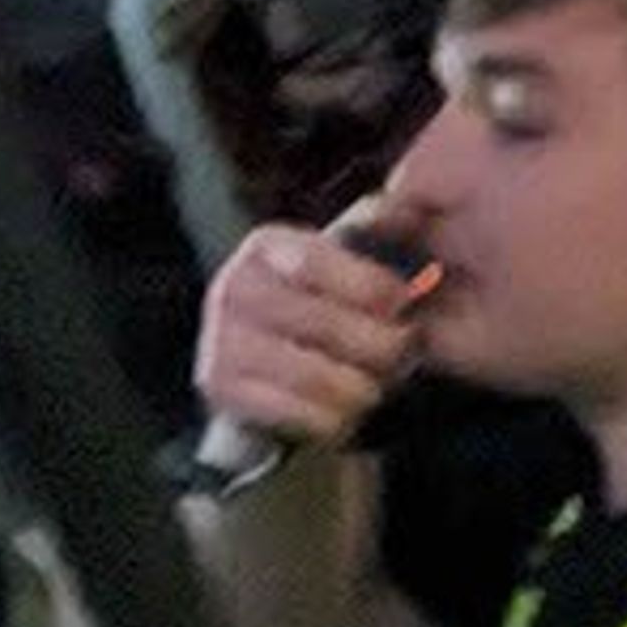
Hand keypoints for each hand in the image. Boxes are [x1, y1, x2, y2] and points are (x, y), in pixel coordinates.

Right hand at [194, 216, 429, 450]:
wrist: (263, 368)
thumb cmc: (317, 311)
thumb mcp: (339, 265)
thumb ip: (371, 237)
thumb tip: (405, 208)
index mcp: (267, 247)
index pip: (313, 263)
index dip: (366, 284)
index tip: (401, 302)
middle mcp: (235, 288)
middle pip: (318, 322)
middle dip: (375, 343)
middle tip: (402, 352)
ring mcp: (221, 340)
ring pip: (310, 374)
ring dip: (357, 387)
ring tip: (374, 386)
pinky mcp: (220, 389)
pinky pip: (292, 412)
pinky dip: (329, 419)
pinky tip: (343, 412)